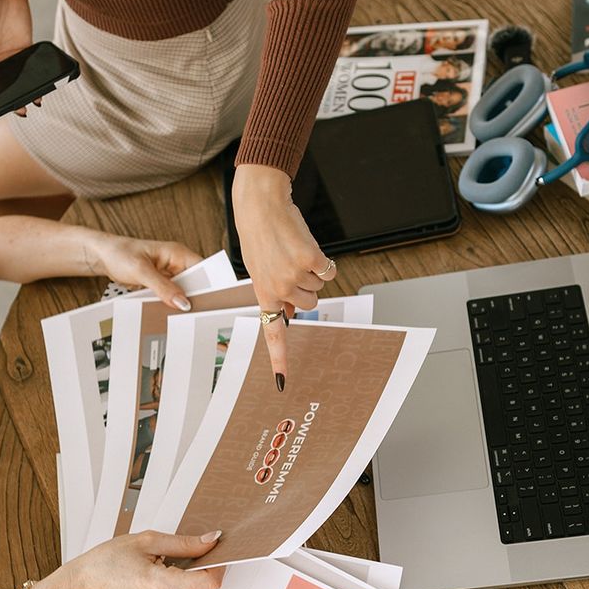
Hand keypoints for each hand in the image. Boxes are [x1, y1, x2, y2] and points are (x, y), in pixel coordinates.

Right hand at [73, 530, 224, 588]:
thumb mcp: (148, 541)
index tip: (216, 550)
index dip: (218, 563)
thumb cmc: (107, 561)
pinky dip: (170, 582)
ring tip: (152, 563)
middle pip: (198, 581)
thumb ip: (185, 543)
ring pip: (187, 587)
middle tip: (168, 551)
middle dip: (192, 563)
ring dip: (179, 572)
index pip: (210, 582)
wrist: (84, 584)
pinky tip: (150, 574)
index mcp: (163, 586)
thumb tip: (212, 540)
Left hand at [83, 232, 201, 309]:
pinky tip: (170, 313)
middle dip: (196, 297)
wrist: (101, 256)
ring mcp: (169, 274)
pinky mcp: (161, 284)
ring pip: (183, 292)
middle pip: (196, 283)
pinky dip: (171, 304)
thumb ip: (163, 287)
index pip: (203, 269)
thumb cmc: (120, 253)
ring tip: (183, 315)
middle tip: (197, 313)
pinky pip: (171, 296)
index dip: (211, 285)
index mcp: (178, 253)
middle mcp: (176, 263)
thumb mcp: (142, 271)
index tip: (213, 300)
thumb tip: (183, 303)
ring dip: (182, 303)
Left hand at [232, 164, 336, 387]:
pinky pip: (329, 271)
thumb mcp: (259, 269)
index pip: (273, 333)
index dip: (279, 359)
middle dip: (307, 288)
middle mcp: (279, 288)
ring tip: (295, 253)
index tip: (282, 383)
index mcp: (264, 293)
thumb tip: (290, 314)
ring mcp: (294, 275)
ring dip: (314, 272)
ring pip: (320, 286)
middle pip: (310, 304)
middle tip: (292, 266)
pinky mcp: (310, 259)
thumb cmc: (260, 235)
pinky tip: (308, 247)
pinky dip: (325, 261)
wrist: (261, 205)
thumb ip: (274, 294)